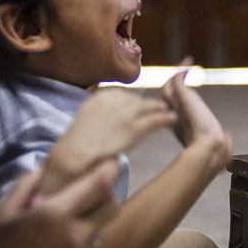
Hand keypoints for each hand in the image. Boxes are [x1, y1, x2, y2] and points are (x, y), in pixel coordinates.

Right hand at [0, 162, 119, 247]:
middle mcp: (75, 239)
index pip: (99, 185)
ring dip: (89, 230)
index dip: (108, 170)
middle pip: (112, 208)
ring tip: (63, 237)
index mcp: (54, 216)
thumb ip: (24, 188)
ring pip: (101, 235)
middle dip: (104, 198)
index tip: (109, 164)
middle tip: (88, 199)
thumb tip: (42, 171)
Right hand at [39, 88, 176, 195]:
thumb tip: (106, 109)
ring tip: (168, 110)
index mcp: (101, 97)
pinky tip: (172, 119)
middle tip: (157, 107)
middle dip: (146, 105)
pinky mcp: (133, 129)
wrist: (75, 154)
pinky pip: (154, 120)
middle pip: (137, 100)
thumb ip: (99, 108)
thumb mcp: (86, 115)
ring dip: (159, 108)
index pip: (123, 94)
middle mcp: (114, 102)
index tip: (138, 105)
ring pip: (149, 108)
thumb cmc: (78, 141)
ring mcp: (125, 115)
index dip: (132, 101)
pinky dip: (165, 119)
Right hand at [161, 59, 232, 169]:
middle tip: (182, 72)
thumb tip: (229, 136)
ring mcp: (177, 105)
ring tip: (186, 64)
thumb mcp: (214, 140)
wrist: (209, 148)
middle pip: (166, 95)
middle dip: (171, 84)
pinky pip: (177, 78)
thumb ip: (219, 138)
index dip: (175, 100)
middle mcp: (175, 114)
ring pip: (168, 86)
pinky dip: (182, 69)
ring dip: (176, 74)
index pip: (172, 108)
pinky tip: (189, 61)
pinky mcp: (184, 96)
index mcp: (179, 125)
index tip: (183, 91)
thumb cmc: (213, 149)